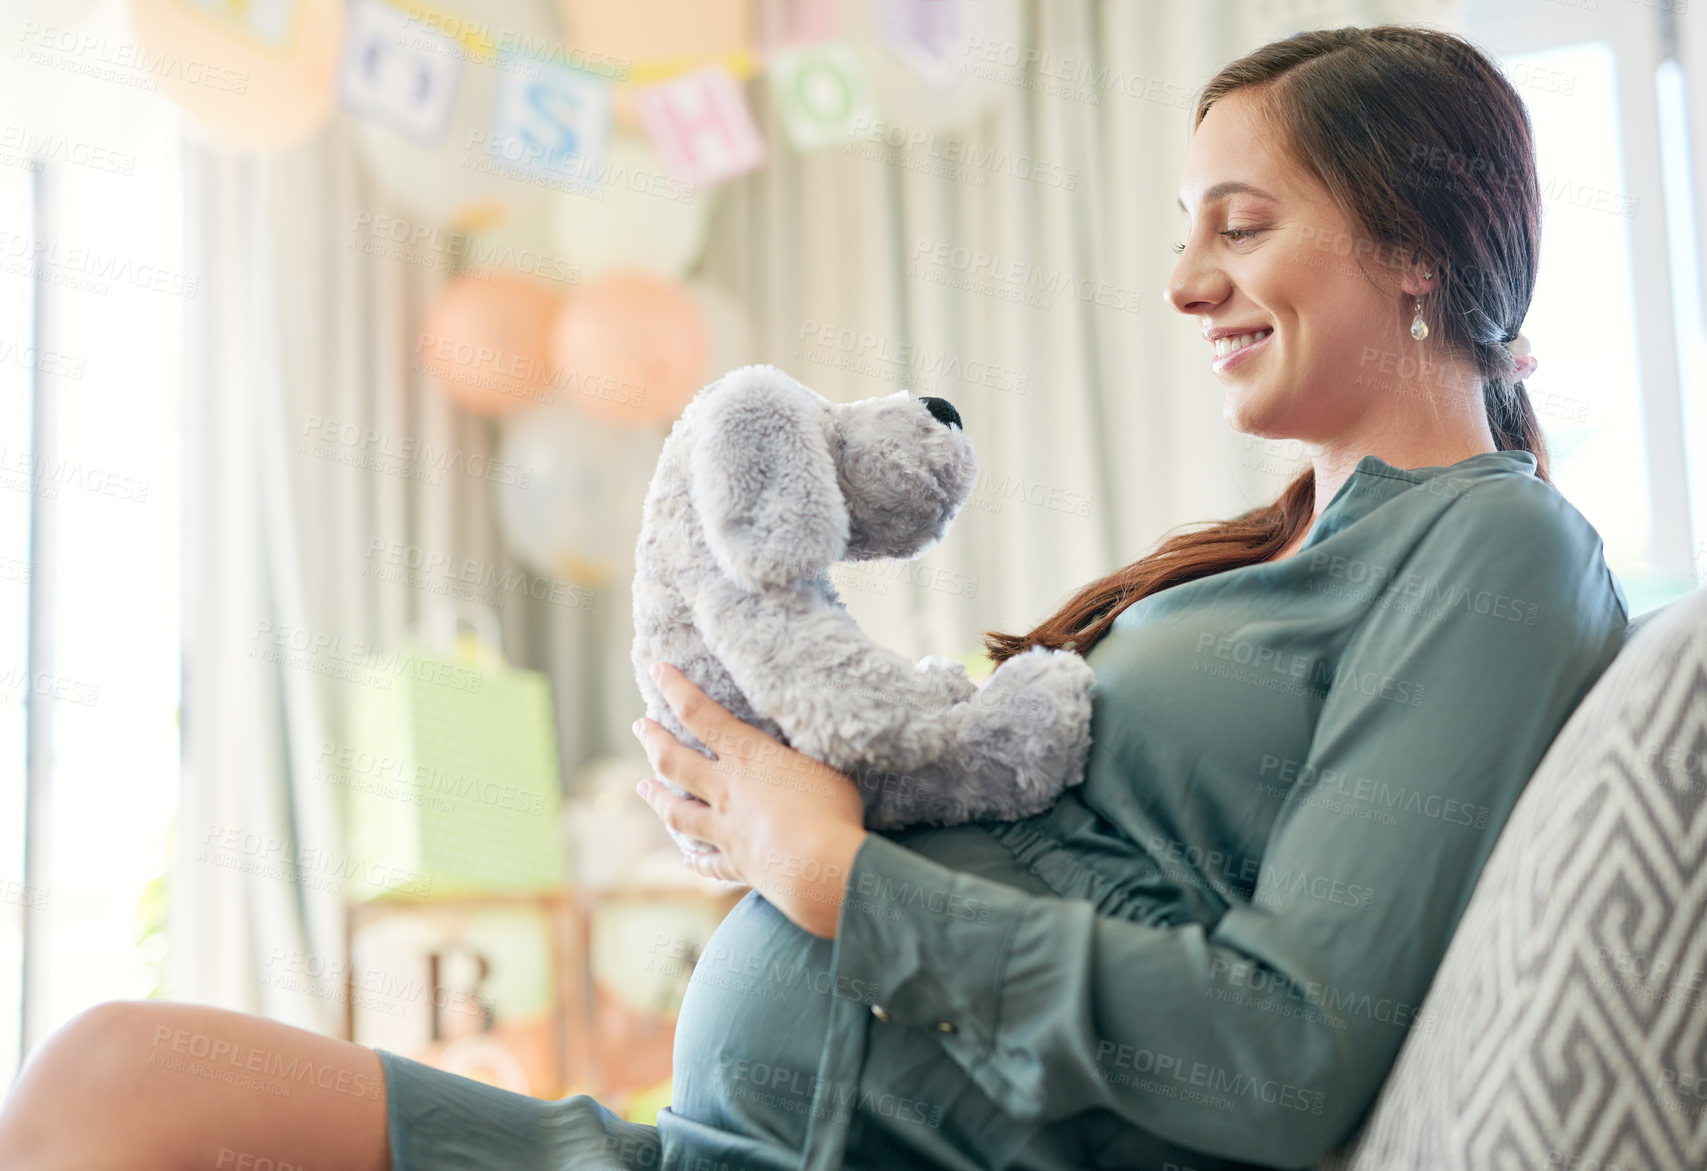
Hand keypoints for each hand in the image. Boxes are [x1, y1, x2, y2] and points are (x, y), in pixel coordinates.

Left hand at [631, 662, 868, 938]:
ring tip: (642, 786)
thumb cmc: (830, 809)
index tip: (657, 669)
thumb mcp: (825, 763)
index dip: (676, 689)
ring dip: (657, 798)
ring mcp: (726, 829)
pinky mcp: (737, 863)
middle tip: (640, 726)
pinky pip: (709, 862)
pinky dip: (696, 860)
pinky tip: (687, 859)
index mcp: (747, 756)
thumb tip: (804, 737)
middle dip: (654, 740)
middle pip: (675, 761)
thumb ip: (804, 752)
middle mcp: (726, 790)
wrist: (818, 868)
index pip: (700, 714)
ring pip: (679, 812)